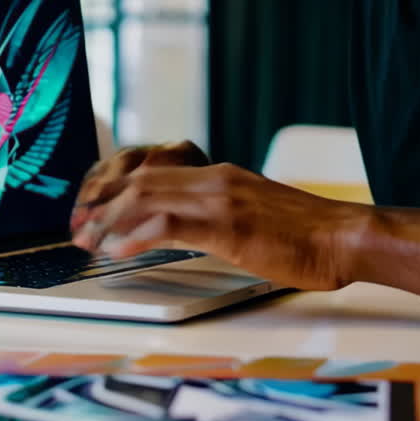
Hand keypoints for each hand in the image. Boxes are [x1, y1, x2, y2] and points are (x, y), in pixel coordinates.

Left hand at [71, 159, 367, 291]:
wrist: (343, 237)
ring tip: (85, 238)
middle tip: (76, 223)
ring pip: (147, 197)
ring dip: (109, 220)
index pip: (152, 169)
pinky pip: (171, 226)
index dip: (114, 185)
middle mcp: (215, 178)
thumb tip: (183, 227)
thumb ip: (218, 213)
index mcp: (219, 174)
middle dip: (101, 201)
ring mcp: (221, 200)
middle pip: (140, 179)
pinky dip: (137, 237)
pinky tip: (117, 251)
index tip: (91, 204)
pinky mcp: (228, 227)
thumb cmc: (306, 234)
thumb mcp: (253, 214)